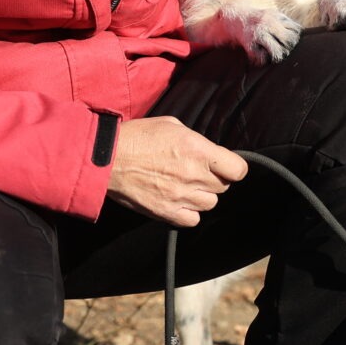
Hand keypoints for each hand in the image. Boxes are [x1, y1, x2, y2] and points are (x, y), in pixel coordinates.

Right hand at [105, 117, 247, 227]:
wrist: (107, 159)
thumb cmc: (136, 137)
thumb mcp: (171, 124)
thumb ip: (195, 140)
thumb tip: (208, 152)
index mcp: (198, 150)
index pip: (238, 170)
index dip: (233, 168)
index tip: (225, 166)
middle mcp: (193, 174)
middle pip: (224, 186)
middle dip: (214, 179)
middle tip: (197, 171)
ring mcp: (180, 196)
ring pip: (210, 203)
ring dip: (202, 195)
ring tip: (185, 185)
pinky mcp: (167, 212)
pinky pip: (193, 219)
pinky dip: (189, 212)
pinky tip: (178, 200)